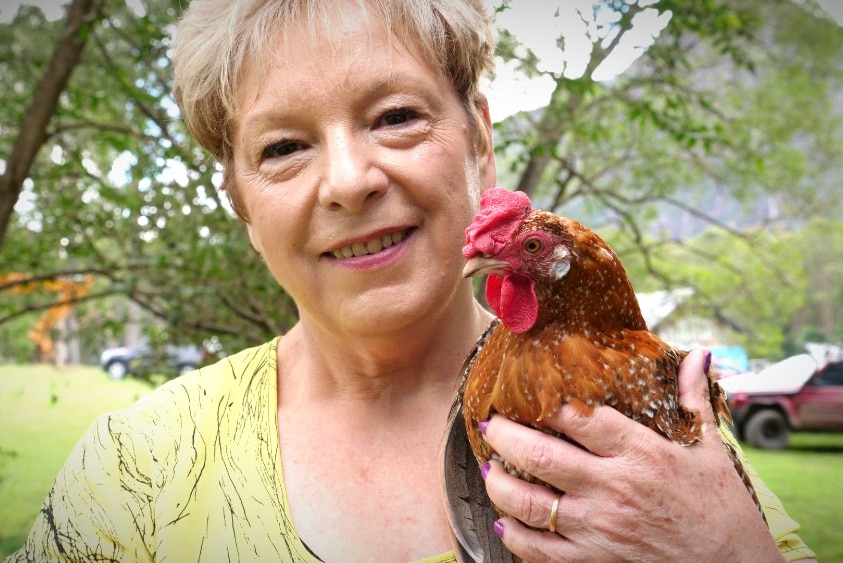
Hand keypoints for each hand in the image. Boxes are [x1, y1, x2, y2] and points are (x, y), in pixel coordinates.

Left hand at [480, 347, 783, 561]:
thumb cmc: (722, 510)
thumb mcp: (710, 449)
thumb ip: (693, 399)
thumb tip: (697, 353)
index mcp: (641, 453)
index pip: (579, 418)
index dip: (545, 403)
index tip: (528, 393)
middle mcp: (614, 488)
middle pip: (541, 455)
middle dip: (504, 436)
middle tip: (490, 424)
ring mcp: (600, 528)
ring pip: (529, 504)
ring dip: (499, 484)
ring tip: (488, 469)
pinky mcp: (595, 561)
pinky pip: (540, 551)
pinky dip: (514, 537)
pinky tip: (505, 523)